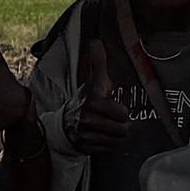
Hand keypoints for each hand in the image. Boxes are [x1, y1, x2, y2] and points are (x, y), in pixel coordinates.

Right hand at [67, 39, 148, 156]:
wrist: (65, 123)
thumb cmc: (85, 100)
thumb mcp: (94, 82)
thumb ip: (98, 63)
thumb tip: (96, 41)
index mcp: (91, 101)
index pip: (120, 113)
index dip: (123, 112)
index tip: (120, 111)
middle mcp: (86, 118)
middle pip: (121, 129)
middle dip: (124, 126)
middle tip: (120, 122)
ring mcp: (85, 135)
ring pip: (116, 140)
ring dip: (119, 136)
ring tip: (114, 129)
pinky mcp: (85, 147)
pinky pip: (108, 149)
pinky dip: (110, 145)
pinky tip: (106, 137)